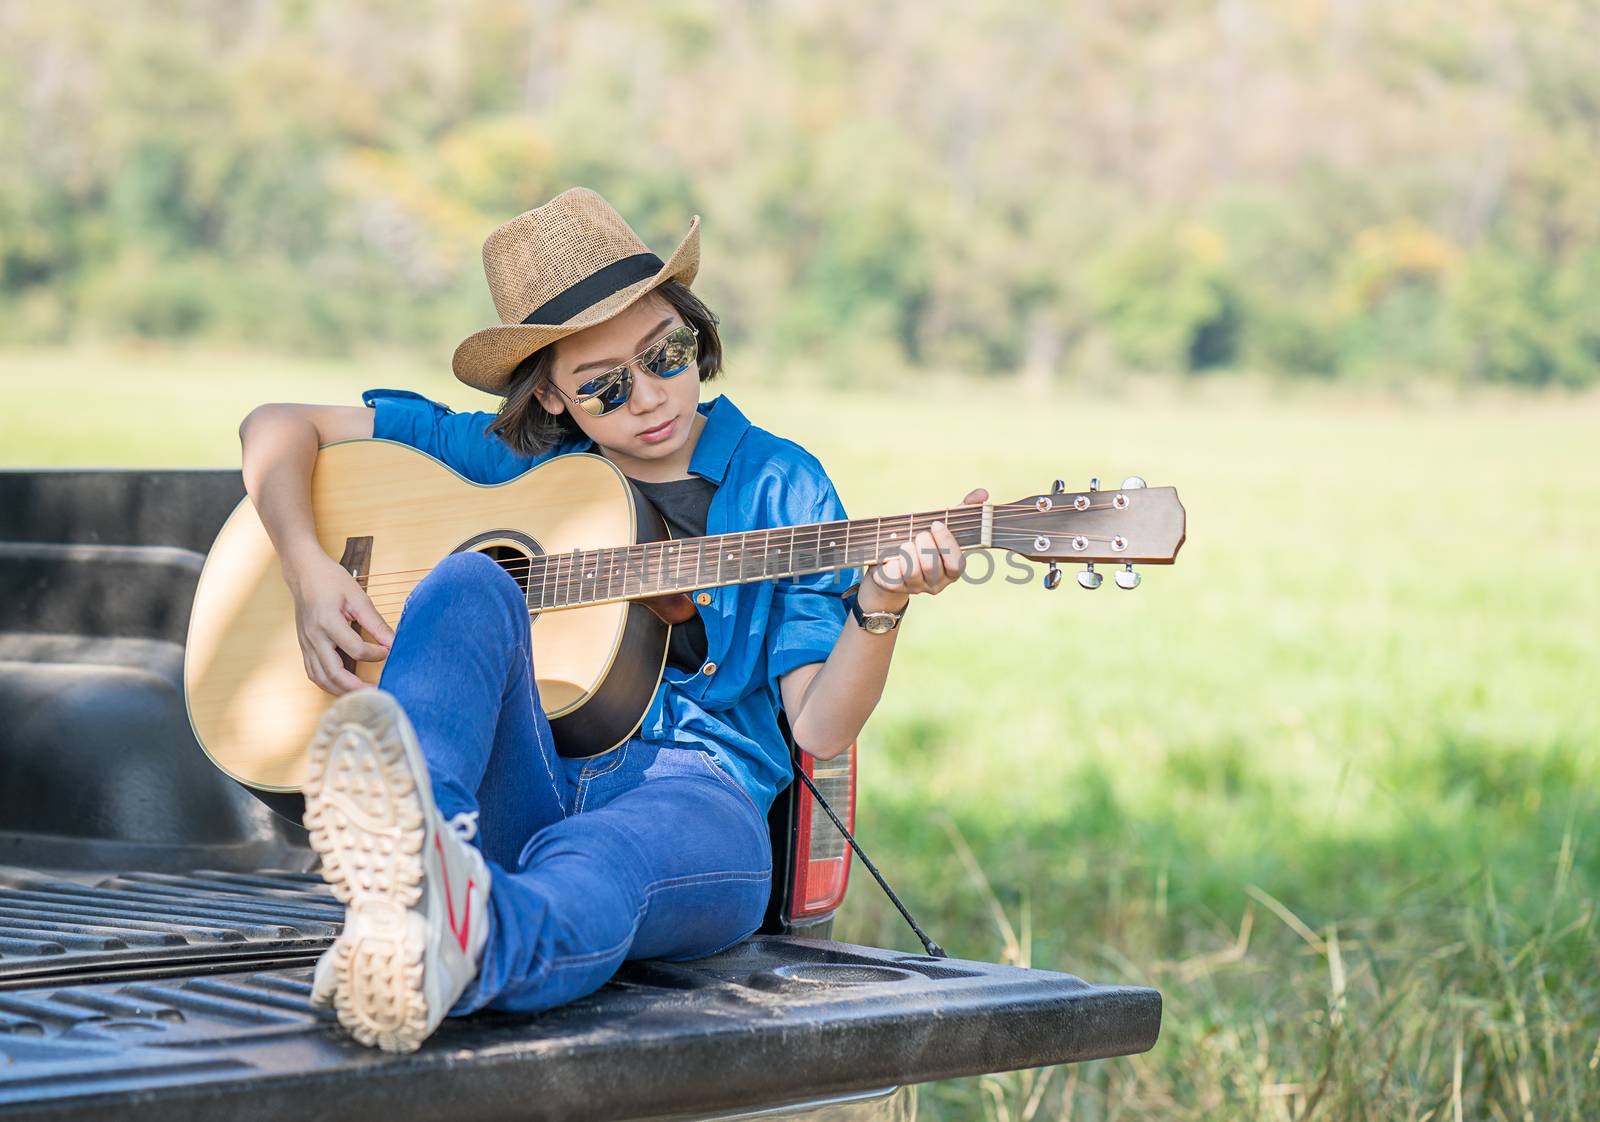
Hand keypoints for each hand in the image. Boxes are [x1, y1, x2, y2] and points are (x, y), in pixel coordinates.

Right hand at [284, 551, 394, 695]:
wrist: (303, 572)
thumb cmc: (331, 580)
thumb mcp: (357, 596)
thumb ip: (374, 622)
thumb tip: (392, 642)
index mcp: (328, 622)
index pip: (355, 649)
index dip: (375, 654)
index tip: (388, 651)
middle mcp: (314, 637)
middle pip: (333, 673)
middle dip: (356, 688)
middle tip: (376, 692)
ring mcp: (306, 643)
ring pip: (320, 678)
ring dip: (341, 691)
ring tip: (361, 694)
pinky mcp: (303, 646)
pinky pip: (313, 672)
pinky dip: (327, 683)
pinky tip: (342, 685)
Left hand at [860, 487, 987, 612]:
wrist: (892, 560)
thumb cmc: (924, 540)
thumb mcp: (944, 524)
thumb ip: (964, 510)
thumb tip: (982, 493)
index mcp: (952, 569)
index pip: (956, 564)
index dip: (946, 544)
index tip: (936, 524)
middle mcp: (936, 582)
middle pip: (932, 567)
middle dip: (924, 545)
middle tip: (919, 534)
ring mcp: (916, 587)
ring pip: (913, 572)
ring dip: (907, 551)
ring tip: (906, 542)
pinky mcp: (896, 587)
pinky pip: (894, 575)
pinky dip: (892, 560)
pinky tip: (892, 554)